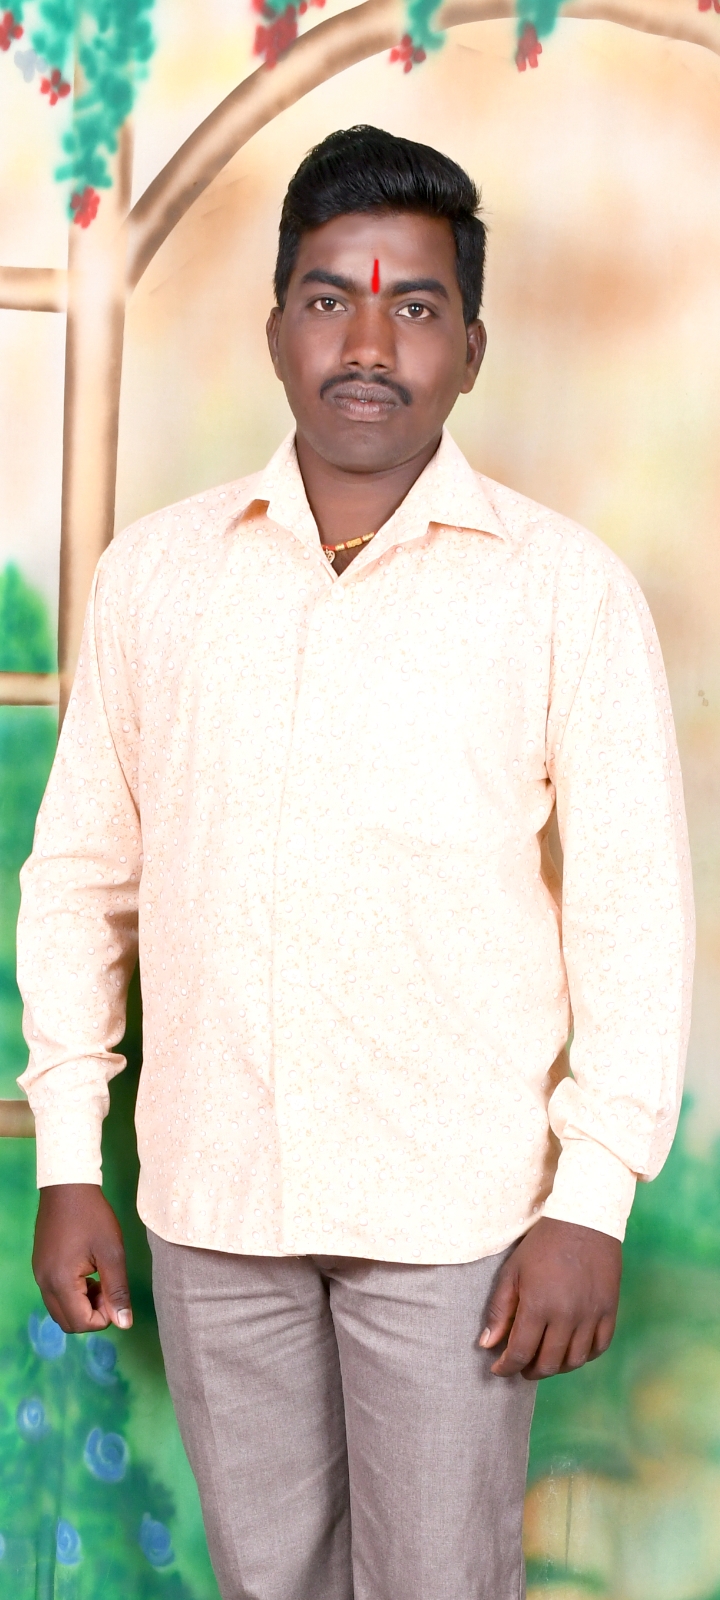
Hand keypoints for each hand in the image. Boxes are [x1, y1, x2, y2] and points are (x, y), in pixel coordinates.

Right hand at [33, 1183, 132, 1334]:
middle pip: (67, 1322)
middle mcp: (44, 1283)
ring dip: (82, 1304)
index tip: (115, 1293)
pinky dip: (72, 1293)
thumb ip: (117, 1290)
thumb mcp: (112, 1252)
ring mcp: (39, 1274)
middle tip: (108, 1289)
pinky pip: (54, 1294)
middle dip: (92, 1314)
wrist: (67, 1186)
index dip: (104, 1316)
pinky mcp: (39, 1266)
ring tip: (99, 1280)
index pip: (81, 1322)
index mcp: (60, 1281)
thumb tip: (124, 1323)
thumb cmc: (93, 1216)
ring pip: (59, 1309)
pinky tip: (86, 1272)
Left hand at [479, 1217, 620, 1379]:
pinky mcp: (609, 1310)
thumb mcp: (512, 1272)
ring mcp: (591, 1315)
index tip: (499, 1369)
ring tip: (545, 1360)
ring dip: (557, 1367)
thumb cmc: (542, 1244)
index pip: (520, 1353)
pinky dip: (585, 1356)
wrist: (583, 1219)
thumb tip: (487, 1345)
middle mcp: (566, 1317)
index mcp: (538, 1306)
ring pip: (575, 1361)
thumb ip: (499, 1310)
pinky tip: (571, 1350)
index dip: (507, 1367)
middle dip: (530, 1371)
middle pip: (548, 1363)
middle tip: (521, 1366)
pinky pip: (599, 1347)